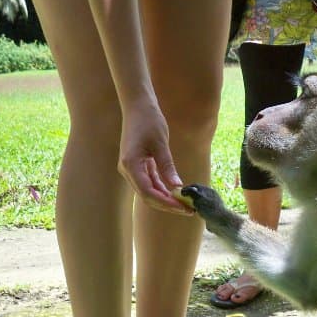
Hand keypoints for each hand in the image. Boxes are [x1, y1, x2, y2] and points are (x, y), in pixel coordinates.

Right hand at [119, 101, 192, 215]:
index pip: (147, 192)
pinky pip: (150, 182)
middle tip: (189, 210)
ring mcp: (131, 169)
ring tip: (186, 204)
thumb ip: (167, 167)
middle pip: (148, 196)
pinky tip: (177, 194)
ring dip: (166, 199)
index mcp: (130, 165)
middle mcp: (128, 170)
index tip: (183, 207)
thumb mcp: (161, 143)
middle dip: (168, 205)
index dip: (166, 203)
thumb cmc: (149, 120)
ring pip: (149, 191)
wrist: (138, 106)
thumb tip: (177, 187)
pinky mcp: (137, 166)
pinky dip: (163, 189)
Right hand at [181, 184, 242, 236]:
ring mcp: (211, 204)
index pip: (195, 186)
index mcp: (208, 190)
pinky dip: (195, 209)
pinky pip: (200, 208)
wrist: (221, 223)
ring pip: (198, 201)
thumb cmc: (210, 209)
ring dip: (191, 203)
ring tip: (186, 206)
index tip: (179, 192)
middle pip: (196, 193)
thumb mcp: (198, 198)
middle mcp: (210, 196)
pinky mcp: (210, 212)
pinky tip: (192, 212)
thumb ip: (190, 192)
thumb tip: (183, 190)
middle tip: (181, 200)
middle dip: (188, 195)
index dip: (186, 188)